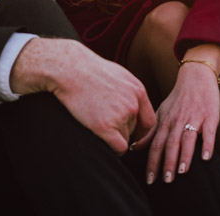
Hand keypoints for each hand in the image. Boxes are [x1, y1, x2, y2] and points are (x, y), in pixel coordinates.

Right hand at [10, 37, 155, 154]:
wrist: (70, 69)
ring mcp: (120, 116)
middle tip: (106, 123)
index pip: (149, 121)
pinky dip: (113, 149)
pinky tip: (102, 140)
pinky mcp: (104, 127)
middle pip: (136, 131)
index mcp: (138, 91)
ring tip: (97, 121)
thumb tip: (134, 106)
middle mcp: (133, 105)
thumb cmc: (89, 70)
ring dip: (114, 137)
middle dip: (124, 131)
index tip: (131, 134)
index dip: (140, 130)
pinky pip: (119, 148)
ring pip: (125, 139)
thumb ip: (130, 92)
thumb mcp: (118, 75)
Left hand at [146, 60, 219, 183]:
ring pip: (187, 138)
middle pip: (170, 144)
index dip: (153, 163)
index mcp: (165, 122)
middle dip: (167, 163)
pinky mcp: (210, 116)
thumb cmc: (178, 98)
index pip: (156, 145)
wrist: (196, 76)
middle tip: (166, 181)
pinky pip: (208, 132)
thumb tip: (134, 148)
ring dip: (184, 155)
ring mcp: (194, 118)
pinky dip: (207, 144)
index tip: (150, 180)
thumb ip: (150, 132)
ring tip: (182, 172)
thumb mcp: (161, 112)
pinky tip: (205, 157)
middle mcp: (177, 121)